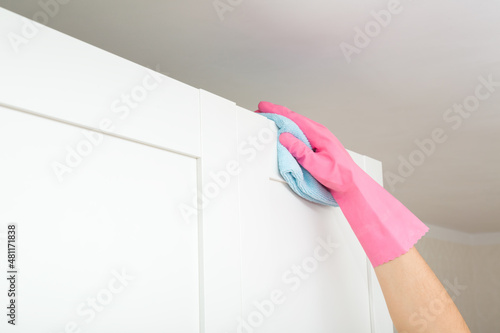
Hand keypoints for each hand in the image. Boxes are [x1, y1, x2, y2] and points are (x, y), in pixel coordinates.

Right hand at [256, 101, 428, 267]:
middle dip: (277, 113)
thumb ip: (300, 151)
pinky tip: (286, 131)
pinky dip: (291, 128)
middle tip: (262, 111)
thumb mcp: (317, 166)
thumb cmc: (340, 177)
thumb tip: (285, 137)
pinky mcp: (320, 144)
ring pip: (298, 124)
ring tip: (271, 119)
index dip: (276, 112)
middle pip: (294, 118)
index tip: (263, 107)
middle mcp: (320, 132)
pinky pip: (302, 131)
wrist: (354, 185)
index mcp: (318, 134)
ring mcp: (320, 137)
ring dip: (283, 120)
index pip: (293, 118)